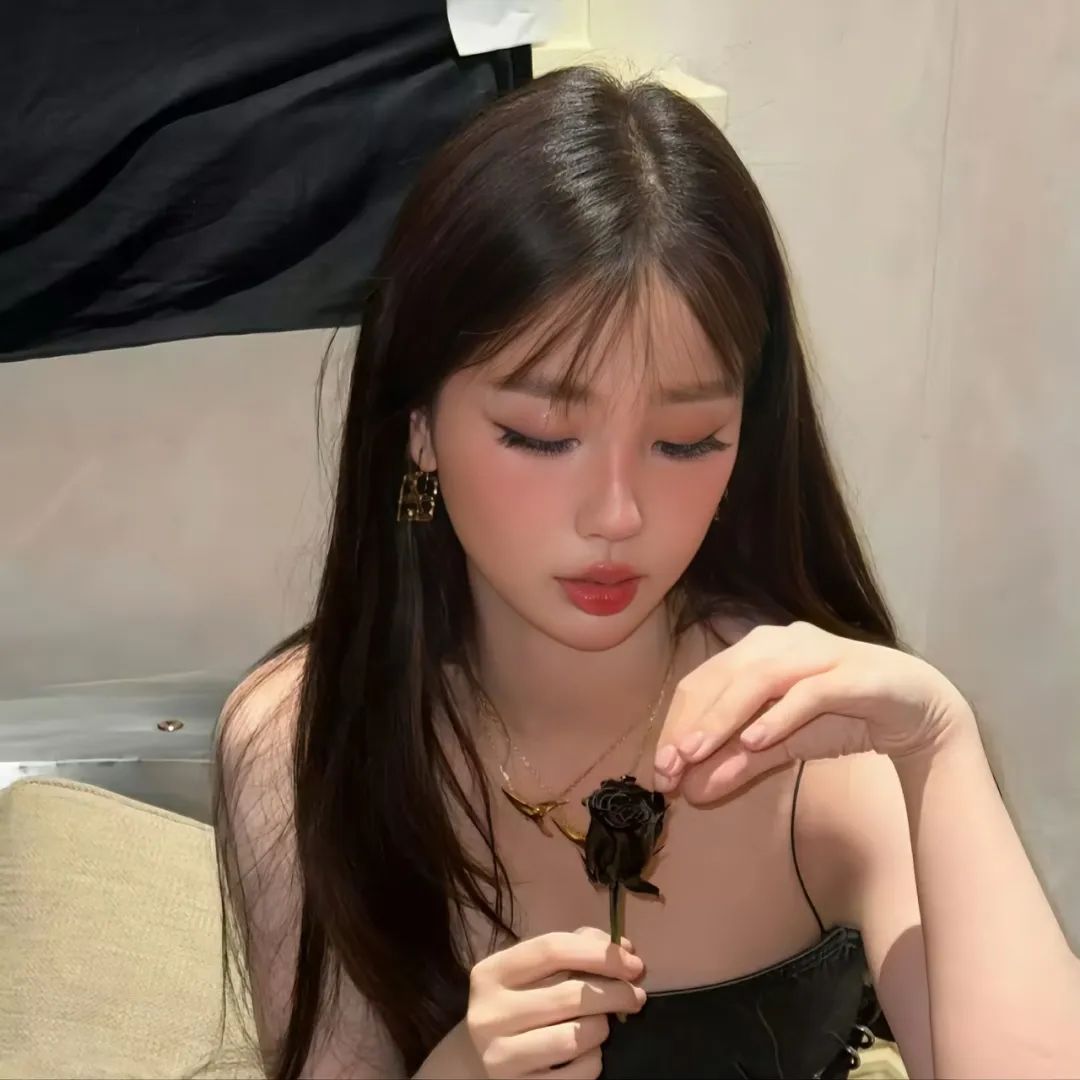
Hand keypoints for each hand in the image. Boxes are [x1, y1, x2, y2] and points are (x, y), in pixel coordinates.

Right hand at [466, 926, 646, 1078]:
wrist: (483, 1059)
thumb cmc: (518, 1004)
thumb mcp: (534, 971)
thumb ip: (575, 949)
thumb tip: (624, 950)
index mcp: (490, 973)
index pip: (552, 950)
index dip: (599, 953)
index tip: (632, 962)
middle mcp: (488, 1014)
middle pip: (570, 994)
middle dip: (615, 992)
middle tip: (636, 995)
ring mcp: (500, 1057)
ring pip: (577, 1037)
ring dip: (602, 1027)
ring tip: (604, 1023)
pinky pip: (579, 1073)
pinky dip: (594, 1060)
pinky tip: (588, 1052)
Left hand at [653, 621, 974, 803]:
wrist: (919, 711)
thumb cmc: (843, 716)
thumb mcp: (781, 744)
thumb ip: (738, 763)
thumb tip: (690, 790)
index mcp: (757, 650)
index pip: (702, 683)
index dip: (676, 724)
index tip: (660, 769)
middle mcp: (782, 641)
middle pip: (720, 677)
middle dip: (690, 724)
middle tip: (669, 767)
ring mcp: (818, 653)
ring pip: (757, 680)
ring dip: (722, 717)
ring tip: (695, 753)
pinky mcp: (853, 673)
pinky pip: (808, 692)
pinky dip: (779, 716)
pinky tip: (754, 741)